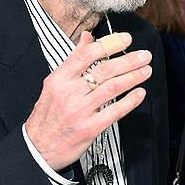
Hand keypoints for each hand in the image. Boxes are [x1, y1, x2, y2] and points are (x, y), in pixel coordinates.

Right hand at [24, 31, 152, 170]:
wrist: (38, 148)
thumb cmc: (48, 114)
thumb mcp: (54, 83)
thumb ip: (73, 59)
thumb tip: (88, 36)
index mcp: (59, 79)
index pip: (86, 54)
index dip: (109, 44)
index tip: (126, 39)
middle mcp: (69, 93)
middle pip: (104, 70)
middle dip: (128, 60)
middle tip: (144, 55)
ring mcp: (80, 111)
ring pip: (112, 88)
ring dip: (133, 77)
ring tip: (146, 70)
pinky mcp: (90, 128)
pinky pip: (115, 111)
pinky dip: (130, 101)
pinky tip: (140, 93)